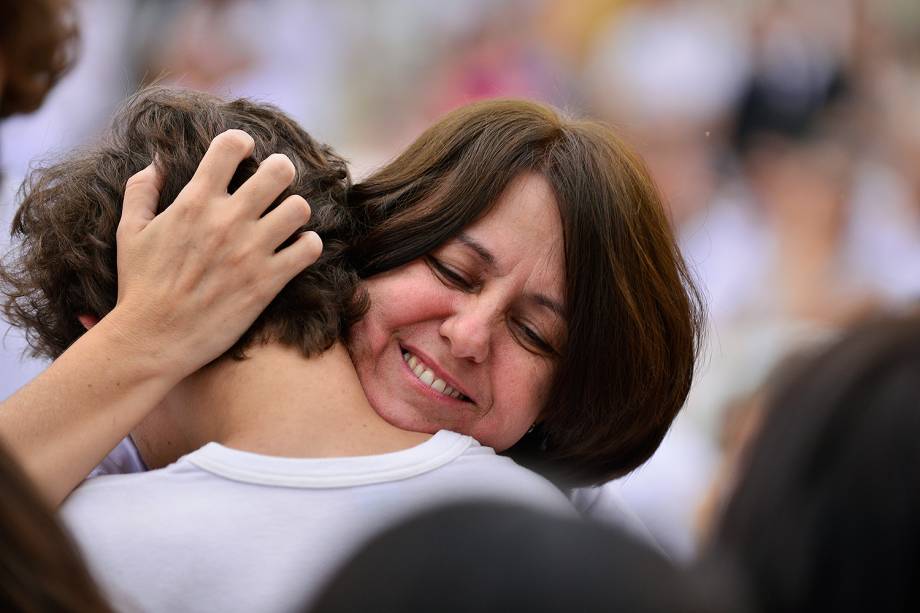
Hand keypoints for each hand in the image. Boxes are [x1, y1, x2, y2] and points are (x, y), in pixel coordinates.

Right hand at [105, 129, 321, 379]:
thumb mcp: (129, 232)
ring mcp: (250, 250)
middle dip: (280, 170)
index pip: (231, 146)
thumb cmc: (140, 287)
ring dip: (296, 211)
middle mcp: (227, 220)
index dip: (242, 143)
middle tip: (275, 183)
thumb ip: (140, 191)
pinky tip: (295, 250)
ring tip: (285, 220)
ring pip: (300, 207)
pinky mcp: (267, 281)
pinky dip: (307, 246)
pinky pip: (309, 248)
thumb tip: (154, 162)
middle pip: (278, 170)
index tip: (244, 153)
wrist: (153, 340)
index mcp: (194, 202)